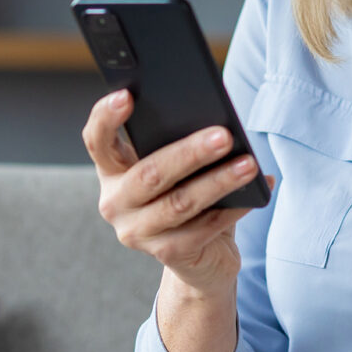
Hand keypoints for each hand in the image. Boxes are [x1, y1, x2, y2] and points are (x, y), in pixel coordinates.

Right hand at [82, 90, 271, 295]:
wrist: (200, 255)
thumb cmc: (188, 194)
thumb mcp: (178, 167)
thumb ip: (178, 144)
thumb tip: (215, 124)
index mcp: (112, 170)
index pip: (97, 140)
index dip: (105, 118)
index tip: (126, 96)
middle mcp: (115, 202)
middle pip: (149, 173)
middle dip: (189, 153)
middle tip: (224, 135)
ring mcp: (136, 232)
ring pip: (180, 203)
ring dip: (219, 181)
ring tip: (249, 164)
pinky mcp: (164, 254)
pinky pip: (202, 229)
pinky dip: (231, 210)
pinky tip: (254, 193)